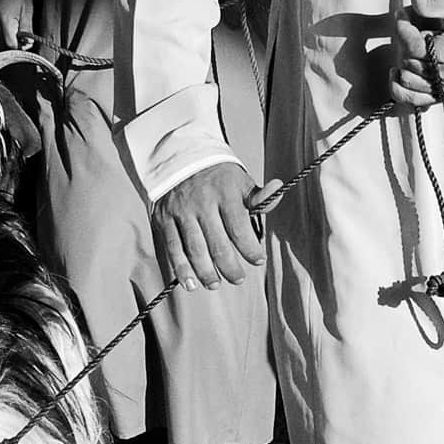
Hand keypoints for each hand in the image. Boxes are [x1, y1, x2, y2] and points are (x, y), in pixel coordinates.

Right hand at [0, 0, 36, 51]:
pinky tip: (7, 32)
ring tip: (16, 37)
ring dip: (5, 43)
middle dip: (12, 47)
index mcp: (3, 20)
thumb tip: (27, 43)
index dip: (19, 47)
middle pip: (0, 45)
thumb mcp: (27, 9)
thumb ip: (26, 28)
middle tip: (23, 41)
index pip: (9, 44)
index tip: (26, 44)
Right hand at [152, 161, 263, 289]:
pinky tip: (191, 283)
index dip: (250, 249)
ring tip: (215, 284)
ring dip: (206, 272)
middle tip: (238, 279)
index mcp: (224, 193)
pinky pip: (173, 248)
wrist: (181, 159)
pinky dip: (181, 268)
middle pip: (217, 244)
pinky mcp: (165, 219)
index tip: (258, 260)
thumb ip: (259, 195)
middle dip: (229, 267)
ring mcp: (181, 212)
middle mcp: (202, 203)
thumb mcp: (241, 181)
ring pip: (195, 249)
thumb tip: (278, 189)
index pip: (239, 227)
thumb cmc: (218, 178)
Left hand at [387, 0, 443, 110]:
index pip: (415, 46)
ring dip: (403, 61)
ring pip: (409, 81)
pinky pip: (417, 100)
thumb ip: (435, 3)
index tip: (403, 15)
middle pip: (410, 62)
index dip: (403, 29)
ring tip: (409, 45)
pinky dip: (403, 88)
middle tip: (408, 24)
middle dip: (404, 41)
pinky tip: (399, 73)